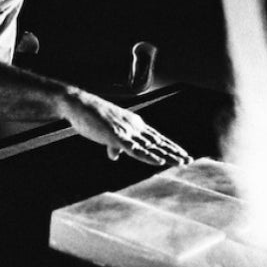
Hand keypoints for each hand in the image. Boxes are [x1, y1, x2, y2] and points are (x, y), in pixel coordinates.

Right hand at [60, 88, 191, 166]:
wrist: (78, 104)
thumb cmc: (91, 117)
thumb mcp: (105, 132)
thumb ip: (113, 145)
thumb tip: (115, 156)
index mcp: (133, 124)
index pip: (156, 137)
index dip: (170, 146)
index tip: (182, 154)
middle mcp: (134, 126)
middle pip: (157, 142)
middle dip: (173, 152)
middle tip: (189, 160)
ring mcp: (125, 130)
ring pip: (150, 146)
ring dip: (166, 155)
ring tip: (180, 162)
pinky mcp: (115, 135)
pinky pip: (134, 148)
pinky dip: (147, 155)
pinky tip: (158, 161)